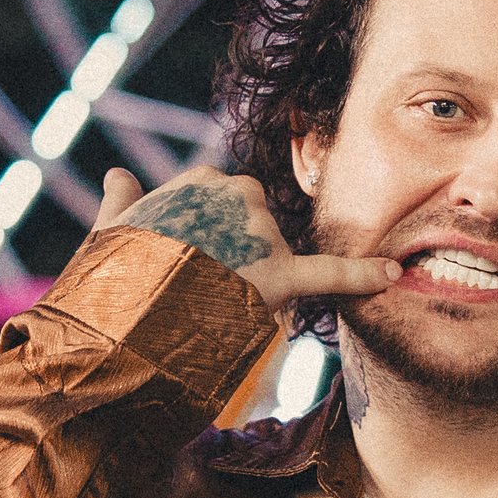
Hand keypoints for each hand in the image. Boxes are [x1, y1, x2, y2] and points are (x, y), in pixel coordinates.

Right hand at [94, 166, 398, 316]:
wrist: (113, 323)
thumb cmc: (106, 282)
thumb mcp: (106, 232)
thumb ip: (121, 201)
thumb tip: (117, 174)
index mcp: (201, 181)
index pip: (229, 207)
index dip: (215, 241)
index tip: (189, 265)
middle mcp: (237, 195)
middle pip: (260, 232)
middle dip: (243, 261)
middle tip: (198, 294)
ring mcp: (260, 234)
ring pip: (278, 261)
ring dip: (257, 287)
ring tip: (207, 313)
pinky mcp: (280, 275)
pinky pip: (329, 273)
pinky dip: (363, 275)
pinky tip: (391, 274)